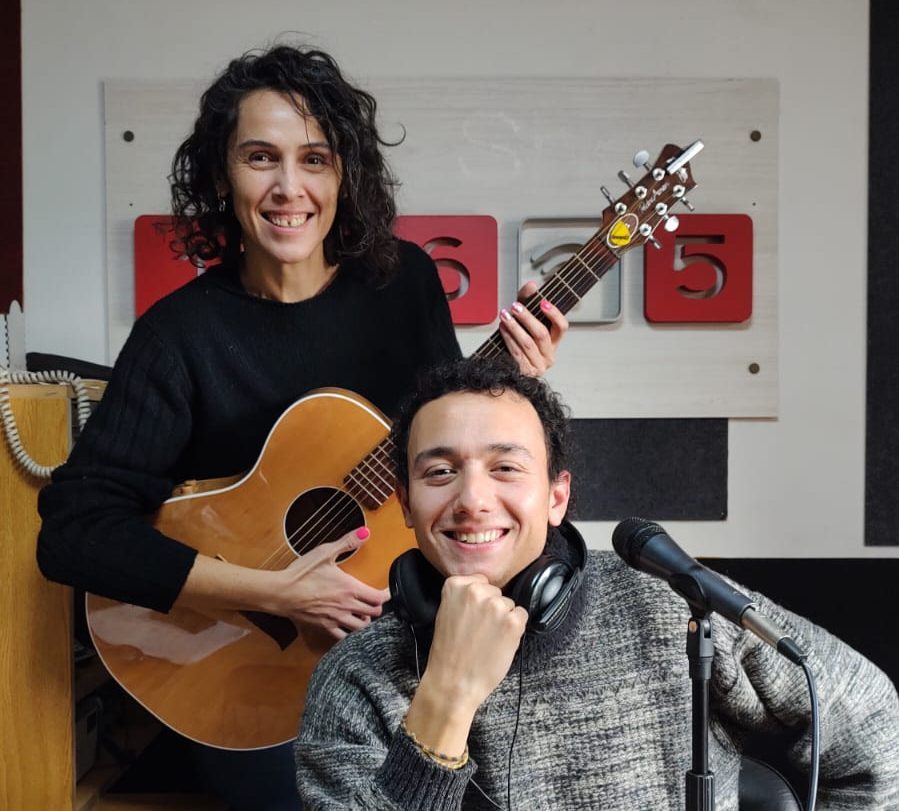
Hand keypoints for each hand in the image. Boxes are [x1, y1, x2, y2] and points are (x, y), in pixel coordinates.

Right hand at [276, 528, 388, 639]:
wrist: (280, 592)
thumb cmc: (302, 572)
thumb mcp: (325, 552)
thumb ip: (347, 542)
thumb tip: (365, 532)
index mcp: (350, 588)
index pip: (378, 597)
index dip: (386, 595)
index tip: (387, 592)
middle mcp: (346, 606)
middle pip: (373, 613)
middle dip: (377, 607)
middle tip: (375, 601)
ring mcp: (336, 619)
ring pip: (361, 628)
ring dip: (365, 621)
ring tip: (363, 613)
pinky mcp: (324, 627)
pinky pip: (343, 637)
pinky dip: (349, 634)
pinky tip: (348, 627)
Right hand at [403, 574, 527, 756]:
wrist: (453, 683)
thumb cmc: (449, 652)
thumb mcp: (446, 613)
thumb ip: (462, 597)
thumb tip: (483, 590)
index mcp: (456, 585)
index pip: (481, 581)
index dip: (479, 600)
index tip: (472, 615)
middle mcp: (476, 590)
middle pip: (496, 592)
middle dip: (492, 609)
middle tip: (479, 631)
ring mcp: (496, 605)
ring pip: (509, 605)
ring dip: (504, 620)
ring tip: (488, 639)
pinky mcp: (512, 621)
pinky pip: (522, 616)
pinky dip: (515, 629)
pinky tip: (500, 642)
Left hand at [498, 281, 568, 375]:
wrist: (503, 362)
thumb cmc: (518, 338)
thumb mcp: (523, 317)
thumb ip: (527, 299)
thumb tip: (532, 285)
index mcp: (554, 341)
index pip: (562, 327)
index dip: (554, 314)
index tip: (543, 302)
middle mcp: (549, 355)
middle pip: (541, 334)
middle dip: (527, 318)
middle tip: (515, 306)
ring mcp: (539, 366)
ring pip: (528, 344)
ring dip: (515, 327)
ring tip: (505, 315)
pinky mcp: (526, 373)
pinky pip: (517, 354)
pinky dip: (508, 339)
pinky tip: (502, 329)